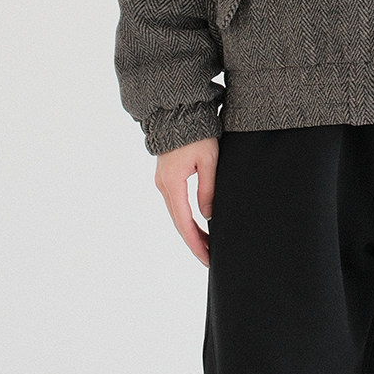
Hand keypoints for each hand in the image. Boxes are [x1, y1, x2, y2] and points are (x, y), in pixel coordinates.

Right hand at [154, 137, 218, 266]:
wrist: (178, 112)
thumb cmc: (198, 134)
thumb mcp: (209, 161)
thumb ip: (208, 189)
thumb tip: (208, 216)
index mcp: (173, 183)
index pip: (185, 222)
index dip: (196, 243)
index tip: (208, 258)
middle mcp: (163, 186)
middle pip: (179, 223)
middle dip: (195, 243)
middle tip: (210, 260)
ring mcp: (163, 182)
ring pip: (177, 215)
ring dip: (192, 232)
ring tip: (209, 247)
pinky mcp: (167, 178)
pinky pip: (176, 205)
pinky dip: (187, 220)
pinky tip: (199, 228)